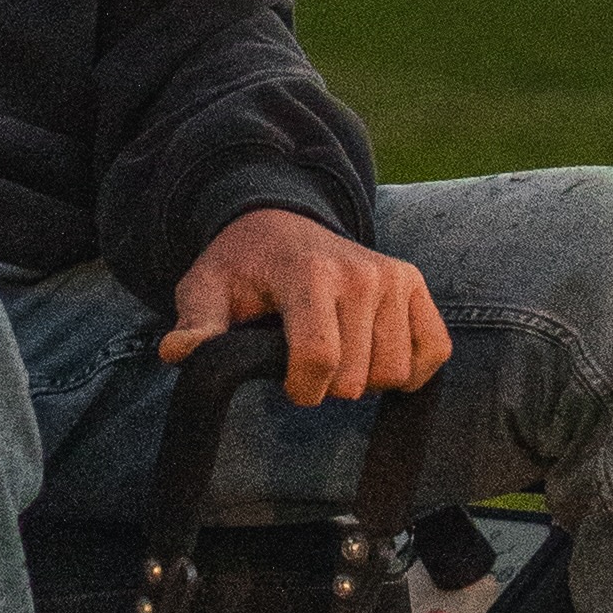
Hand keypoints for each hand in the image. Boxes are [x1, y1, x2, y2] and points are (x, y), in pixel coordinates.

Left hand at [160, 206, 452, 408]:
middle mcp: (360, 272)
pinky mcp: (415, 284)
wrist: (279, 223)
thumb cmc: (241, 267)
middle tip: (308, 362)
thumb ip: (198, 324)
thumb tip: (177, 352)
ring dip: (365, 380)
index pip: (320, 356)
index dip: (302, 388)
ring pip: (395, 373)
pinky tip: (376, 357)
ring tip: (339, 354)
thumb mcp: (205, 289)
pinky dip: (409, 369)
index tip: (287, 385)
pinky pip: (434, 351)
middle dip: (329, 386)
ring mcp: (392, 277)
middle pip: (357, 377)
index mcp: (308, 274)